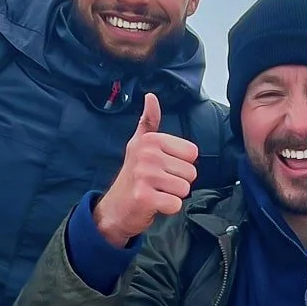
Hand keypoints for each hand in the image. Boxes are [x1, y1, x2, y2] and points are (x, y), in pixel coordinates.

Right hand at [92, 94, 197, 246]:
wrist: (114, 208)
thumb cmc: (132, 176)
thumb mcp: (139, 144)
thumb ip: (148, 121)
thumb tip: (151, 96)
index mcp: (150, 140)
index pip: (192, 153)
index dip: (181, 165)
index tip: (163, 169)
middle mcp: (147, 154)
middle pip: (191, 172)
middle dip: (178, 182)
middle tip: (158, 184)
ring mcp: (144, 176)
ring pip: (185, 189)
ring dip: (173, 196)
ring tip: (156, 192)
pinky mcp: (144, 197)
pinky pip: (176, 204)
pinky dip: (168, 209)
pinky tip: (154, 204)